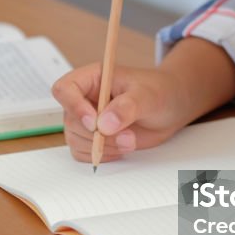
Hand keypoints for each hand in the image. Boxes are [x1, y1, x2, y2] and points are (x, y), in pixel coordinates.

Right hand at [51, 64, 188, 163]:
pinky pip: (82, 152)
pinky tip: (121, 147)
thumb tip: (104, 124)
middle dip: (97, 135)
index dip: (74, 107)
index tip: (94, 123)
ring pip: (75, 139)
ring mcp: (86, 120)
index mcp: (92, 78)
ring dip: (103, 147)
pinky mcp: (92, 138)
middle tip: (127, 136)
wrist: (170, 107)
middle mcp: (84, 99)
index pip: (64, 89)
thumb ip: (126, 107)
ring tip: (130, 140)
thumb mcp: (147, 95)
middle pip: (71, 120)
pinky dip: (102, 155)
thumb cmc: (158, 92)